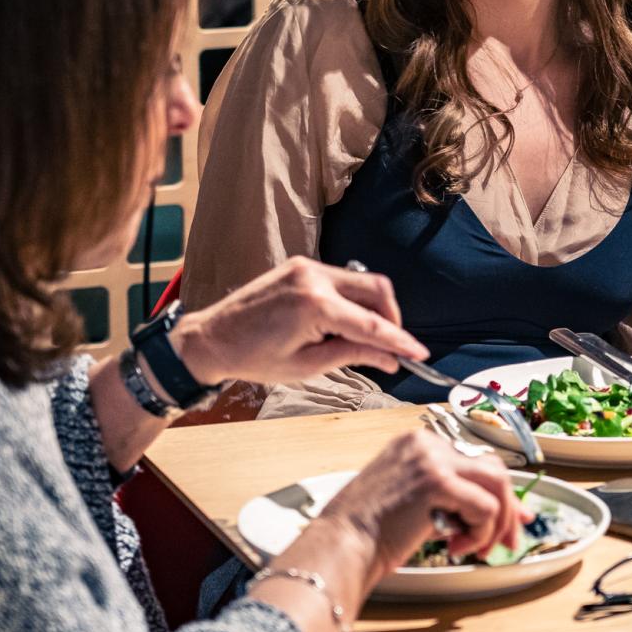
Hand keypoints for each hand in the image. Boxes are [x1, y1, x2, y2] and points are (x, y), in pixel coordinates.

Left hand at [169, 257, 426, 385]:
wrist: (212, 338)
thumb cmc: (253, 358)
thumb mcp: (307, 366)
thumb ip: (353, 354)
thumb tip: (390, 358)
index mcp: (314, 306)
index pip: (372, 323)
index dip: (400, 340)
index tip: (419, 352)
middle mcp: (314, 277)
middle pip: (377, 288)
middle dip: (391, 317)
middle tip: (392, 346)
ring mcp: (307, 267)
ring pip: (361, 282)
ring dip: (371, 309)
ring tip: (364, 339)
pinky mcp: (301, 266)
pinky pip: (341, 279)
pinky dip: (351, 300)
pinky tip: (343, 323)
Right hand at [313, 430, 528, 577]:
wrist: (340, 546)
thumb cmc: (369, 535)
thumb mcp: (416, 506)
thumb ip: (454, 502)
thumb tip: (504, 515)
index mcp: (418, 444)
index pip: (476, 461)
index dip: (499, 494)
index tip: (509, 523)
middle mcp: (426, 443)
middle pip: (494, 468)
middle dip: (508, 510)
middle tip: (507, 543)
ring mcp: (432, 459)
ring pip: (497, 484)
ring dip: (497, 523)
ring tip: (478, 549)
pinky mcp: (437, 481)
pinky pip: (485, 508)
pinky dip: (479, 534)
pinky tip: (454, 547)